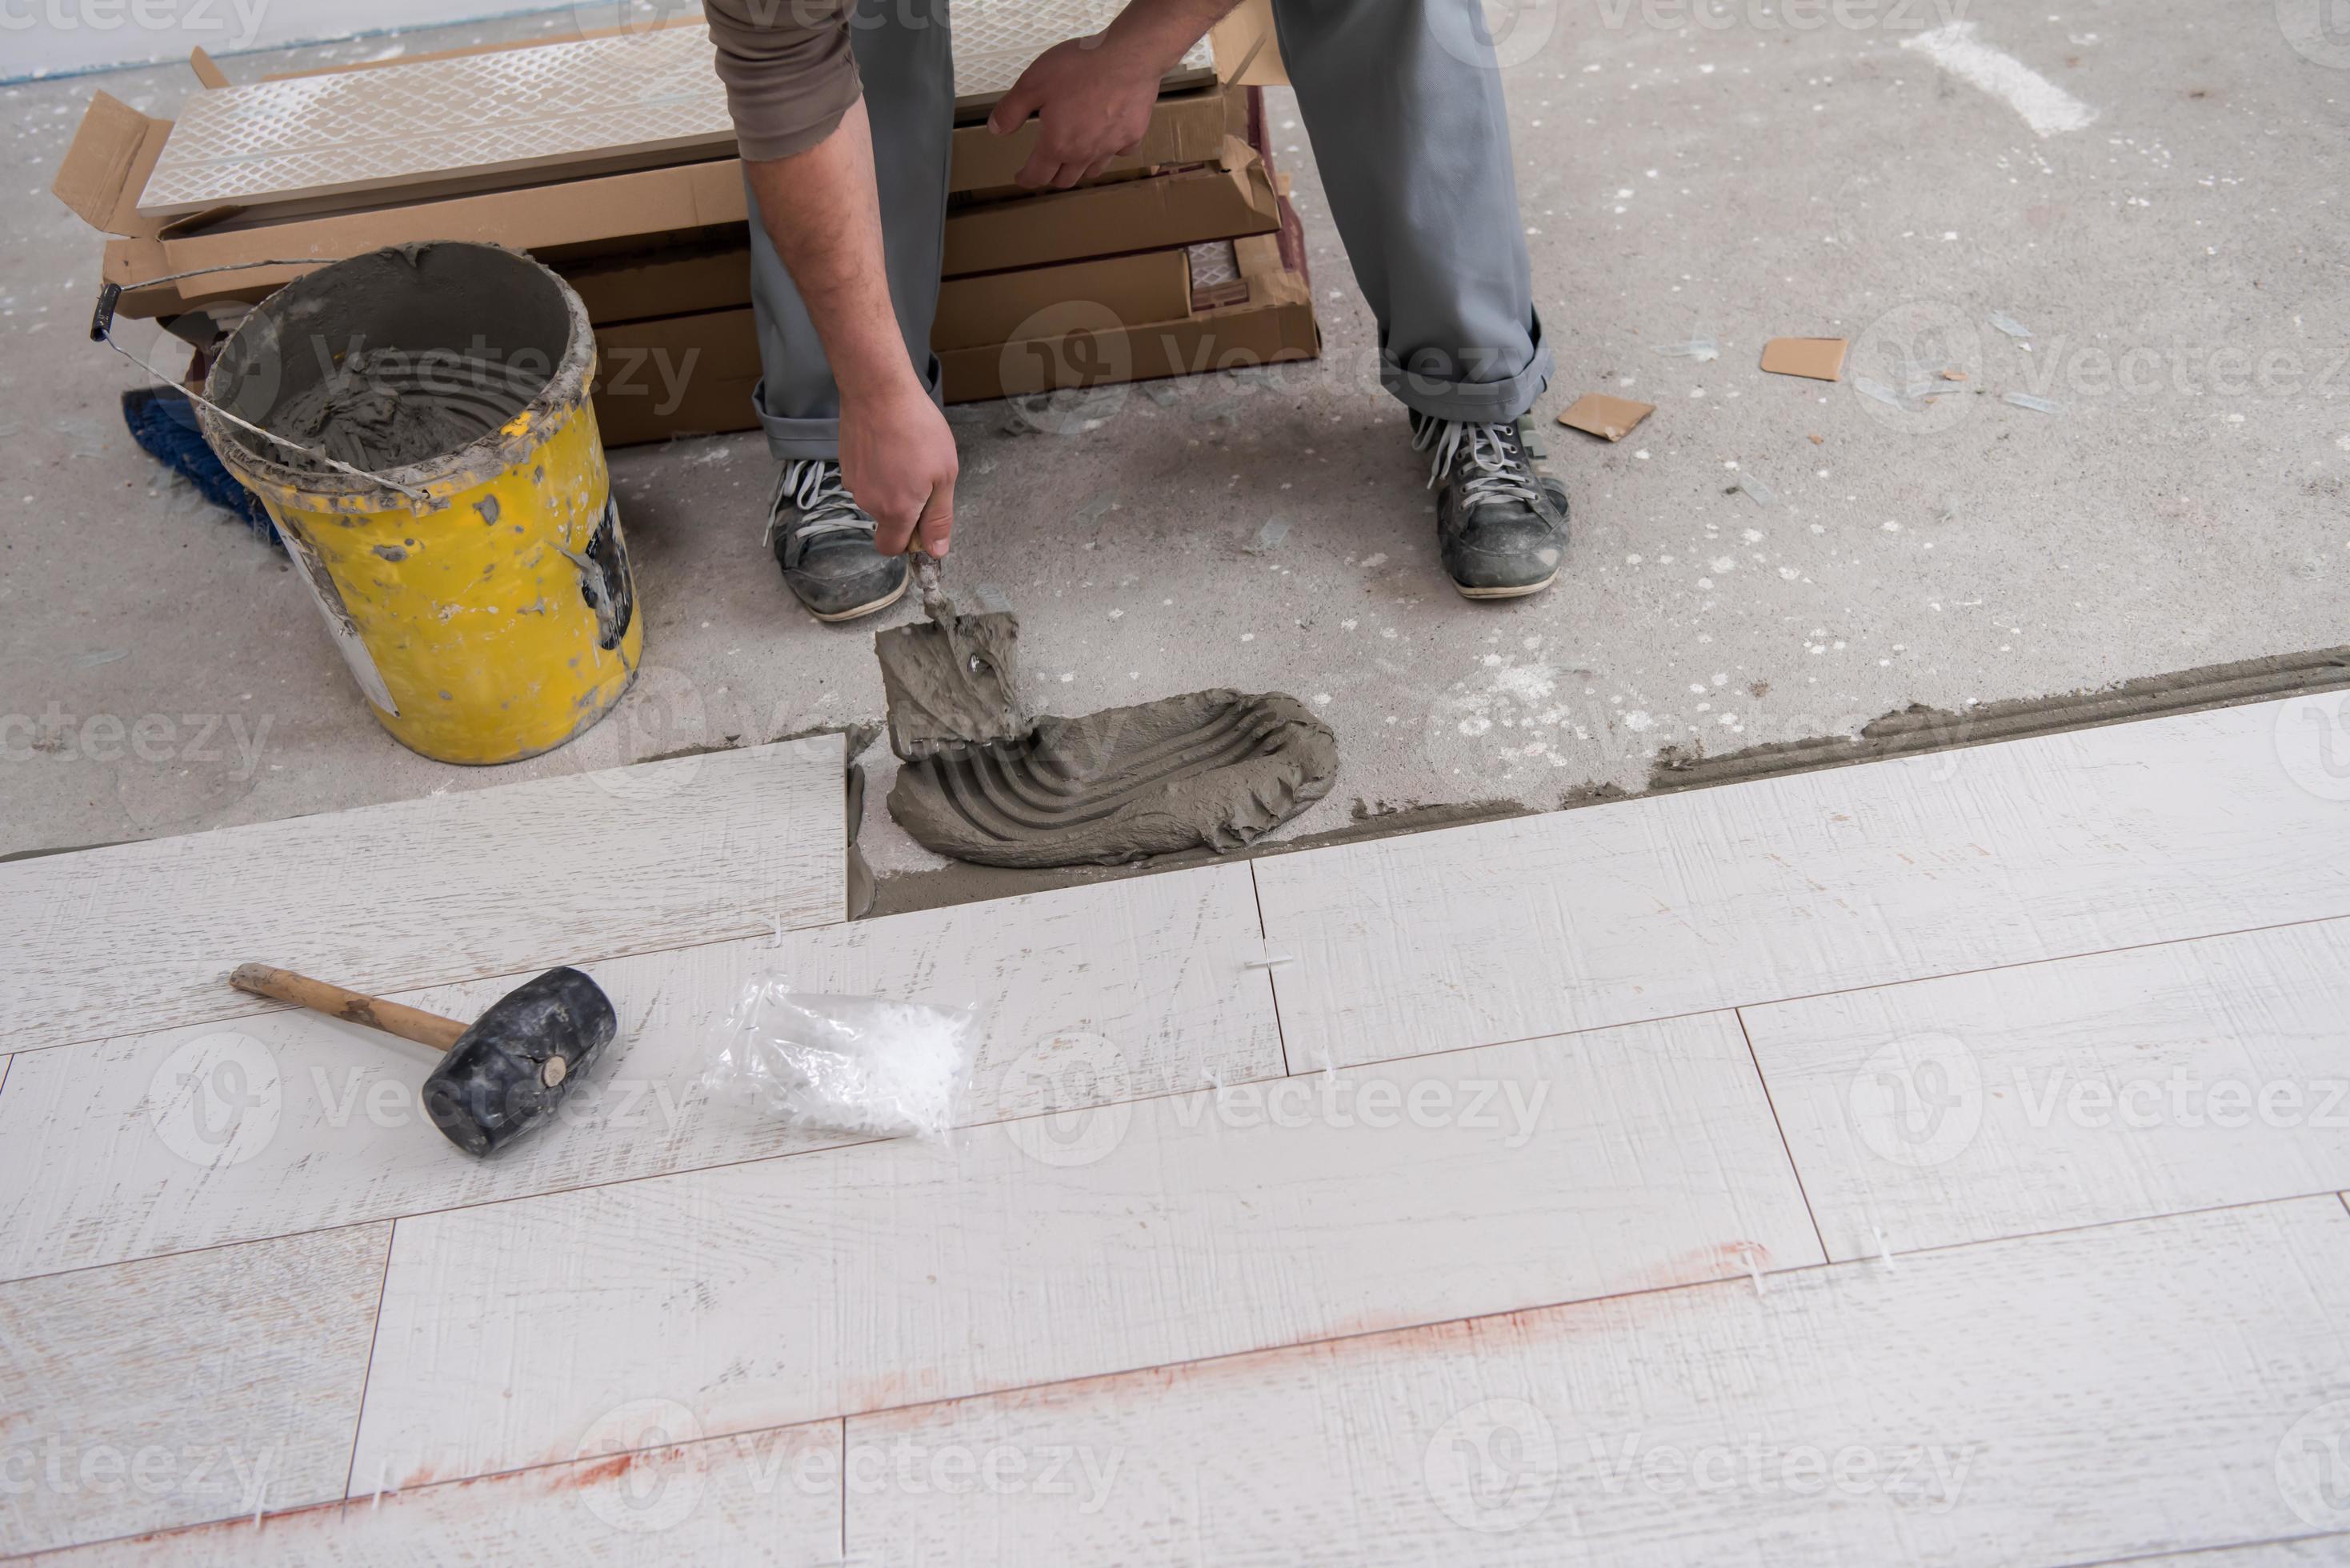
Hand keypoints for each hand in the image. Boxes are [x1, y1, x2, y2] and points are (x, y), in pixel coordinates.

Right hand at [840, 377, 957, 557]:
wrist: (878, 391)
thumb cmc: (917, 429)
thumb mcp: (943, 476)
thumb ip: (938, 518)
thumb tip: (935, 552)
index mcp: (896, 511)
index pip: (892, 548)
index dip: (910, 543)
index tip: (924, 523)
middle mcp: (869, 503)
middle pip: (887, 522)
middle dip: (905, 510)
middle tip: (922, 477)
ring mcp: (853, 483)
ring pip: (877, 498)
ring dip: (892, 486)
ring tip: (906, 454)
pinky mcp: (845, 464)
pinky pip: (867, 478)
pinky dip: (878, 469)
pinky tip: (890, 445)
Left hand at [987, 34, 1163, 189]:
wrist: (1128, 57)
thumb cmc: (1079, 68)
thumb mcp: (1033, 83)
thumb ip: (1012, 110)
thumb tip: (995, 129)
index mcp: (1057, 144)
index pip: (1038, 174)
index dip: (1026, 179)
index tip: (1021, 178)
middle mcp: (1084, 153)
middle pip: (1066, 179)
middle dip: (1051, 177)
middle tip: (1045, 169)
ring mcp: (1111, 147)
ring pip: (1092, 170)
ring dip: (1079, 169)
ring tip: (1074, 159)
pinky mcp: (1133, 136)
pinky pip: (1119, 152)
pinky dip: (1110, 151)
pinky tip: (1107, 138)